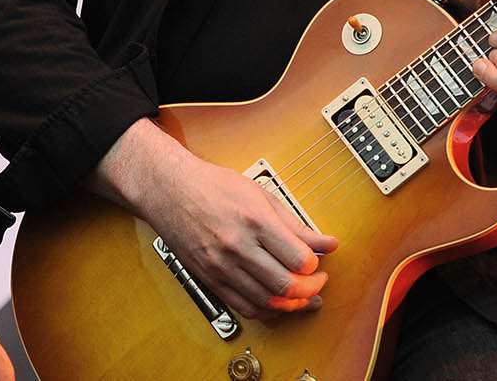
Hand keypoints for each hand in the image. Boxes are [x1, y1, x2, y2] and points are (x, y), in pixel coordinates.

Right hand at [88, 120, 337, 318]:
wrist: (169, 190)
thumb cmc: (212, 187)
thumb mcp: (260, 194)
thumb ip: (295, 223)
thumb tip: (326, 243)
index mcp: (254, 221)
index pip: (299, 259)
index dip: (316, 266)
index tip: (318, 261)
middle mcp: (237, 246)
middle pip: (286, 285)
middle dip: (311, 289)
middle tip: (318, 282)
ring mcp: (221, 266)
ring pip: (267, 302)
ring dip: (292, 304)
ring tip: (303, 296)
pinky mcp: (210, 279)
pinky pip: (244, 307)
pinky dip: (266, 310)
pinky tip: (276, 302)